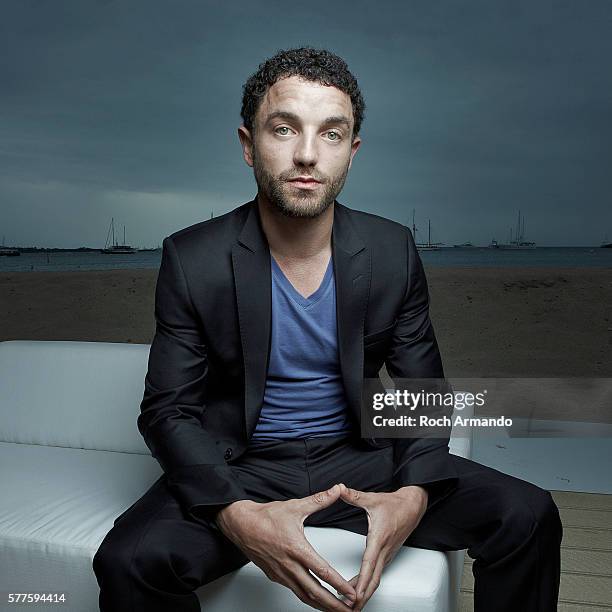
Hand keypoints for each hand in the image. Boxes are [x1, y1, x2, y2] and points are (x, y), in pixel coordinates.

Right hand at [215, 483, 356, 610]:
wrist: (241, 524)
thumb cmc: (265, 517)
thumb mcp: (295, 506)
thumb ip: (319, 500)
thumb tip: (336, 490)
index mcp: (296, 548)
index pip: (322, 571)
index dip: (339, 584)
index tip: (351, 593)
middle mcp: (288, 565)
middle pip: (315, 592)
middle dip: (334, 604)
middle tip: (349, 611)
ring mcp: (281, 573)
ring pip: (304, 596)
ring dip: (322, 605)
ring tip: (336, 610)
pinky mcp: (275, 576)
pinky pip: (294, 591)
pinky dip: (308, 598)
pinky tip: (315, 600)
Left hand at [338, 484, 427, 610]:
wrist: (414, 505)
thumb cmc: (394, 504)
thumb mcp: (372, 498)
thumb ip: (353, 496)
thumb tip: (339, 489)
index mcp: (379, 538)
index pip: (369, 564)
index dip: (360, 581)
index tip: (353, 594)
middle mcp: (384, 550)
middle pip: (373, 579)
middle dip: (361, 596)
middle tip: (348, 608)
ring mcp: (388, 554)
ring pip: (376, 579)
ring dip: (364, 593)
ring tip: (351, 605)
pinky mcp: (388, 555)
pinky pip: (378, 573)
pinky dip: (369, 585)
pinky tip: (359, 590)